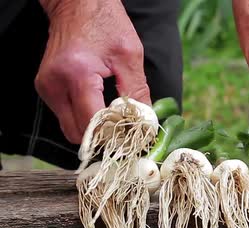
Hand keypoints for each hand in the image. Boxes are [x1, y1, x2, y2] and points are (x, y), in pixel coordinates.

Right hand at [35, 0, 150, 143]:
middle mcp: (55, 84)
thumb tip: (146, 121)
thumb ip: (137, 91)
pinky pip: (66, 116)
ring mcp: (47, 88)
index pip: (93, 122)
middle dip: (103, 137)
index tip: (134, 135)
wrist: (77, 5)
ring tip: (114, 120)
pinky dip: (84, 119)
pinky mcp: (46, 88)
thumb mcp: (130, 56)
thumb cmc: (105, 23)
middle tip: (125, 132)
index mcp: (77, 74)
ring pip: (70, 128)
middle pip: (78, 133)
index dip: (115, 134)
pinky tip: (101, 109)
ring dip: (93, 130)